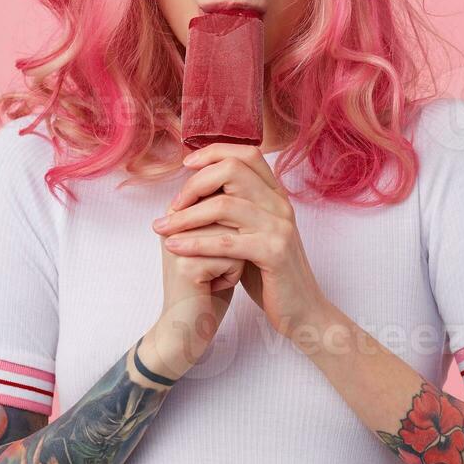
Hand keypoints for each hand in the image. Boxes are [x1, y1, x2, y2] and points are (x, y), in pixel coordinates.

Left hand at [151, 143, 327, 339]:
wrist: (301, 310)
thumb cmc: (269, 273)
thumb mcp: (250, 234)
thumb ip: (232, 211)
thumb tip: (193, 191)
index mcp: (275, 195)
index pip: (246, 153)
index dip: (213, 152)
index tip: (186, 165)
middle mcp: (280, 204)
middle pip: (232, 170)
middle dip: (194, 184)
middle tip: (172, 204)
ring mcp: (279, 227)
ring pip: (224, 205)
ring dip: (186, 216)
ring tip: (162, 228)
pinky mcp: (274, 253)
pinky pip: (227, 242)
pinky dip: (195, 243)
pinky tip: (174, 247)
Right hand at [152, 211, 244, 377]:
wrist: (190, 327)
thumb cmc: (209, 286)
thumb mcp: (218, 242)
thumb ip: (223, 214)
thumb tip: (245, 188)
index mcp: (178, 212)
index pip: (226, 199)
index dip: (233, 230)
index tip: (215, 252)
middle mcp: (173, 221)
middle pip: (232, 215)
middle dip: (236, 244)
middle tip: (214, 267)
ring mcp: (177, 241)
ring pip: (235, 234)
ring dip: (236, 259)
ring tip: (212, 275)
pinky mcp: (185, 263)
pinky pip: (234, 257)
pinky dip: (233, 275)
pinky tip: (211, 287)